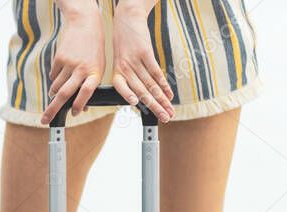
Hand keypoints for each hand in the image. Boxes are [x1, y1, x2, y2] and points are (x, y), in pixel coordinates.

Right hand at [41, 2, 104, 123]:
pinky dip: (54, 79)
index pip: (86, 92)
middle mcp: (81, 69)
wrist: (85, 25)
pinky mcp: (59, 59)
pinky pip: (53, 76)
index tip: (74, 113)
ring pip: (56, 86)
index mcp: (94, 73)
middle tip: (44, 120)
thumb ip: (89, 87)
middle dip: (53, 109)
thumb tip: (80, 109)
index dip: (80, 104)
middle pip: (64, 93)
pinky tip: (61, 72)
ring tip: (55, 93)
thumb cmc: (94, 51)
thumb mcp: (98, 68)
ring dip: (54, 93)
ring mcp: (69, 64)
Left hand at [111, 3, 173, 121]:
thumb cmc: (124, 43)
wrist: (127, 18)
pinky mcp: (146, 53)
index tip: (136, 106)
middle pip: (141, 91)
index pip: (122, 89)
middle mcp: (125, 68)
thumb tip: (141, 94)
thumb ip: (129, 76)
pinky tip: (169, 94)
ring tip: (169, 111)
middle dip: (153, 107)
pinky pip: (156, 72)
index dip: (129, 97)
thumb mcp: (121, 60)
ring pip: (150, 85)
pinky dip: (164, 84)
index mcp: (117, 72)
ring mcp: (135, 60)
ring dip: (162, 100)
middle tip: (163, 118)